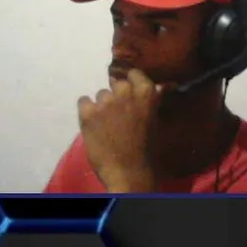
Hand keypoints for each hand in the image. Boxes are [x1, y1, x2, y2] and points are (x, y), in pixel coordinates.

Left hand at [78, 68, 163, 192]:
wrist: (128, 173)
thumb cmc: (146, 150)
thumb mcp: (154, 120)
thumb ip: (152, 100)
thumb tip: (163, 85)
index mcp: (146, 92)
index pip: (133, 73)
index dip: (130, 81)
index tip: (129, 92)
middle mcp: (125, 92)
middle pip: (116, 84)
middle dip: (117, 96)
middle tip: (118, 113)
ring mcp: (105, 102)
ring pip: (100, 94)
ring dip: (102, 105)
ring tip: (106, 123)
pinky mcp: (87, 112)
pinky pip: (83, 101)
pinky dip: (86, 111)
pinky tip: (92, 123)